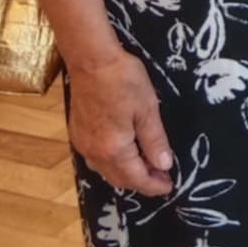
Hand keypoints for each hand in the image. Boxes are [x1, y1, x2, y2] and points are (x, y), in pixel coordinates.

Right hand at [67, 49, 174, 195]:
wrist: (91, 60)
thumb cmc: (123, 80)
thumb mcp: (147, 109)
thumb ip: (155, 141)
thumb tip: (164, 165)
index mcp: (114, 149)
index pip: (136, 178)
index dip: (154, 185)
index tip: (169, 186)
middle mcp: (94, 153)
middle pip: (119, 179)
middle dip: (141, 182)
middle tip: (162, 176)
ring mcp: (83, 144)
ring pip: (106, 171)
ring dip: (127, 173)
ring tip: (147, 166)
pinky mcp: (78, 133)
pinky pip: (96, 159)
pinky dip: (113, 163)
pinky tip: (125, 154)